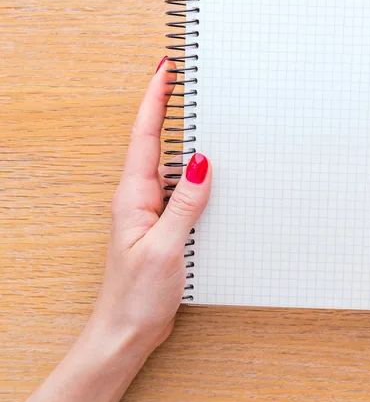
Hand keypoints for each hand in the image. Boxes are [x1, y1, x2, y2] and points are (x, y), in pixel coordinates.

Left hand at [93, 57, 211, 354]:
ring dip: (185, 143)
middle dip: (167, 108)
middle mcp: (139, 199)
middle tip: (185, 81)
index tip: (165, 70)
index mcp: (133, 196)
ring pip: (171, 167)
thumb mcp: (164, 247)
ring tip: (205, 121)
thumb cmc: (137, 296)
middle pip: (155, 143)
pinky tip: (210, 177)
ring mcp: (150, 212)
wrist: (127, 331)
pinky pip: (180, 191)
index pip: (145, 136)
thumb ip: (185, 204)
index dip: (155, 99)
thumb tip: (202, 163)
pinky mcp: (162, 227)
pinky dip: (195, 177)